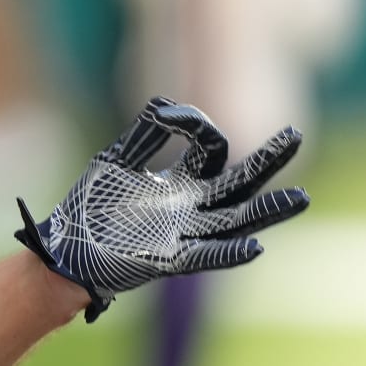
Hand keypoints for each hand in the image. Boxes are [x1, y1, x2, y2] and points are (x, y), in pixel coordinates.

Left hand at [16, 97, 306, 321]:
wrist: (66, 248)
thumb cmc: (93, 205)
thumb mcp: (116, 161)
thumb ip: (142, 136)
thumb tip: (164, 106)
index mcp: (181, 182)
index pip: (212, 151)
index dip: (198, 127)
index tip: (168, 115)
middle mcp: (191, 207)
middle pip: (240, 183)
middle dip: (267, 161)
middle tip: (295, 134)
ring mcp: (184, 234)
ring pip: (234, 221)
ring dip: (266, 212)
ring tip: (300, 196)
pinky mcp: (168, 260)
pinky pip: (205, 256)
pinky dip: (228, 253)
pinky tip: (255, 246)